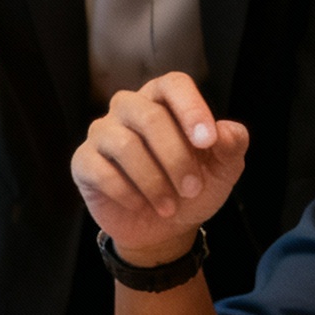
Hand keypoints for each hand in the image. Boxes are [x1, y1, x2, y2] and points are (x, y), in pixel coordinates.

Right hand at [72, 72, 249, 266]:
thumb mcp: (222, 170)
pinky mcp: (84, 162)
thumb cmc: (192, 188)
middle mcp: (130, 108)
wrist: (164, 229)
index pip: (174, 85)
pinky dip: (126, 193)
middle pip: (150, 117)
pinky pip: (100, 170)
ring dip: (153, 180)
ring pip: (124, 144)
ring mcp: (103, 133)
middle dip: (176, 157)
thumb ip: (231, 145)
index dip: (191, 109)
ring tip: (169, 206)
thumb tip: (226, 131)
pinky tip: (141, 205)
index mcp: (164, 100)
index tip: (208, 141)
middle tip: (193, 188)